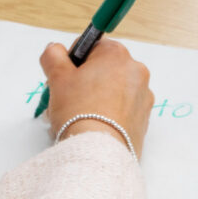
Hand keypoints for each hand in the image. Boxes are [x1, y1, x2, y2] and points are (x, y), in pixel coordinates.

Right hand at [40, 40, 153, 157]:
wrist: (98, 151)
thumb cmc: (79, 110)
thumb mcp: (57, 77)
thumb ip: (53, 56)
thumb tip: (55, 50)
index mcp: (116, 54)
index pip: (90, 47)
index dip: (73, 63)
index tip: (64, 79)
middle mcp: (136, 71)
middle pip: (103, 69)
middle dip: (84, 82)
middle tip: (66, 100)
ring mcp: (143, 96)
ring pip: (112, 90)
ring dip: (95, 98)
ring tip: (77, 117)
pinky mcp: (144, 118)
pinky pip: (122, 109)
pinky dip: (108, 114)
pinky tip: (93, 126)